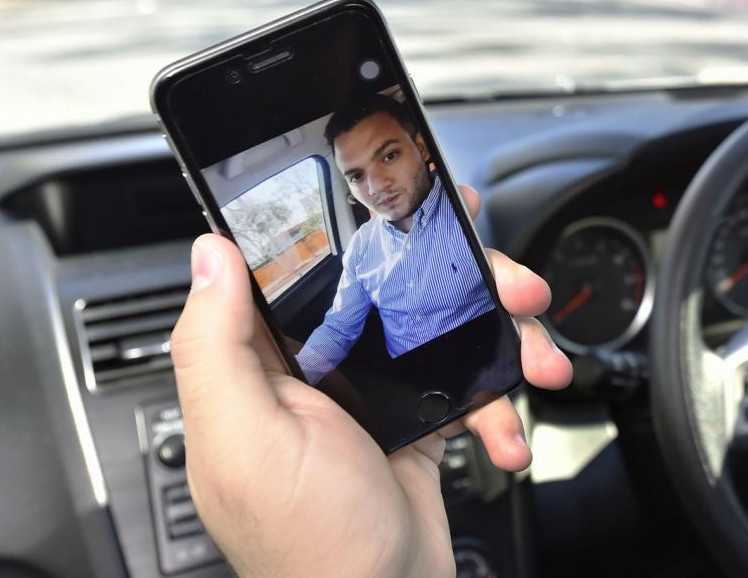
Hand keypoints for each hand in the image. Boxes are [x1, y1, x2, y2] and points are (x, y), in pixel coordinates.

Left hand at [170, 184, 572, 577]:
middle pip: (394, 291)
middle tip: (512, 287)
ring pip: (442, 332)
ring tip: (538, 358)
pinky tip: (509, 430)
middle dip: (464, 283)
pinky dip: (498, 406)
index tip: (410, 204)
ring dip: (503, 339)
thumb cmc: (308, 546)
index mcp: (265, 368)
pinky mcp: (417, 428)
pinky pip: (468, 390)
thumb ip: (216, 345)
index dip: (355, 230)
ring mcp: (373, 400)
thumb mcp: (248, 438)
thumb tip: (209, 255)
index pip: (304, 272)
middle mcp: (318, 375)